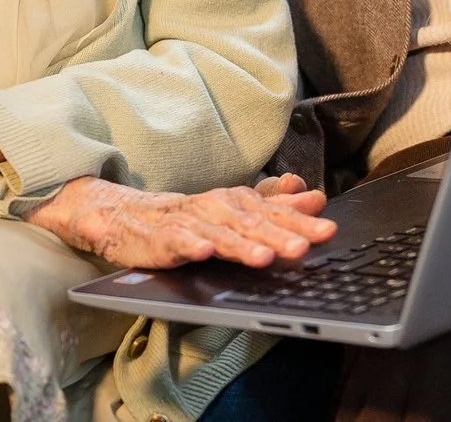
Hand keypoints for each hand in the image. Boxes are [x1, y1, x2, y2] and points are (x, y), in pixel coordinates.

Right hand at [32, 173, 334, 269]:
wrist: (123, 216)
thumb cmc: (184, 217)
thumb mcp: (231, 208)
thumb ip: (271, 202)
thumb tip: (311, 192)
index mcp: (235, 202)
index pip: (272, 211)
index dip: (300, 220)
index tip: (327, 228)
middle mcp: (214, 208)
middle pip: (251, 222)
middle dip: (279, 234)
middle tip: (305, 246)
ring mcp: (187, 223)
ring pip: (218, 233)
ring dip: (241, 244)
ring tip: (264, 256)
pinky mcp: (159, 239)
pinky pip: (175, 242)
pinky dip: (190, 245)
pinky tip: (204, 253)